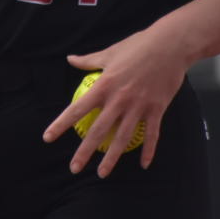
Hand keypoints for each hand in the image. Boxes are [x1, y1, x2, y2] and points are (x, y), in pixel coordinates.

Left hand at [43, 29, 189, 177]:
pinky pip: (151, 134)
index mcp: (104, 85)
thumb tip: (70, 58)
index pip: (77, 109)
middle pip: (98, 130)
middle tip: (73, 168)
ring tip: (102, 173)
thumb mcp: (109, 52)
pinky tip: (143, 165)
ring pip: (122, 138)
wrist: (171, 45)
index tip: (48, 138)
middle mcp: (119, 99)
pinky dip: (148, 151)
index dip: (61, 124)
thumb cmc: (138, 45)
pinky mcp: (156, 109)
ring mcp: (138, 106)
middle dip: (84, 152)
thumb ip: (89, 60)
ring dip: (112, 158)